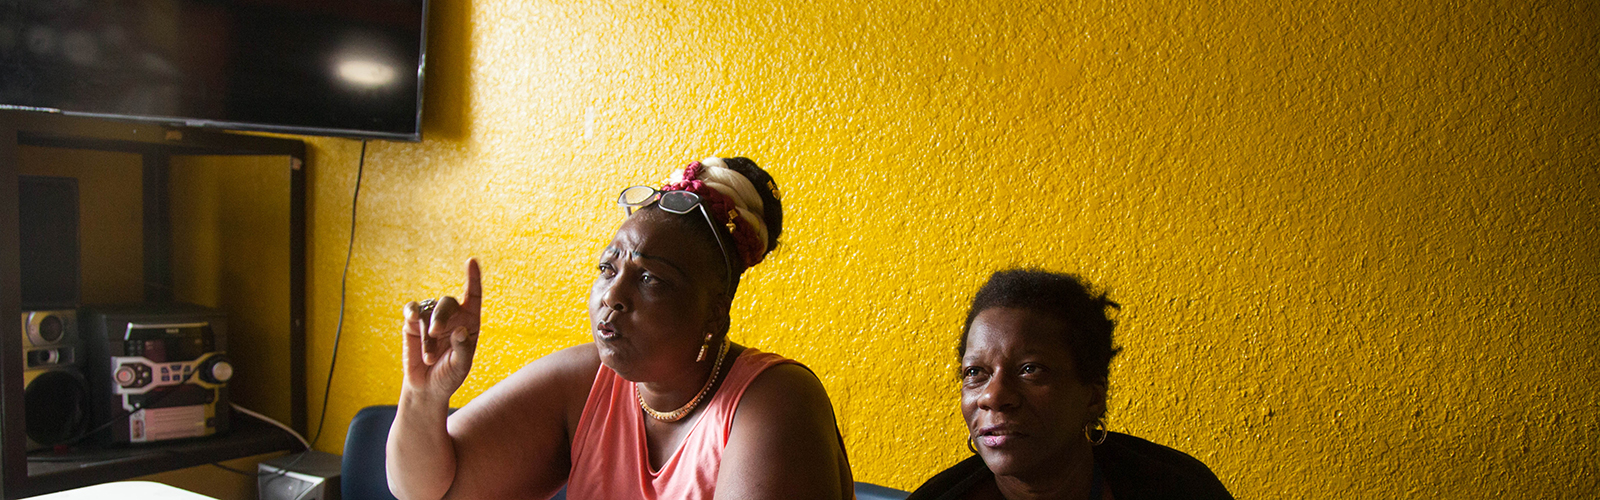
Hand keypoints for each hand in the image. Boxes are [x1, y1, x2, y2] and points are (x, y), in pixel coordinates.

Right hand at [401, 258, 482, 400]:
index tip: (471, 261)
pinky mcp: (413, 323)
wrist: (427, 388)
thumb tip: (459, 329)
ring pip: (428, 312)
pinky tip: (411, 317)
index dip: (473, 278)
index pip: (473, 295)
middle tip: (436, 333)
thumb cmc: (449, 376)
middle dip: (441, 316)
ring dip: (427, 336)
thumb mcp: (460, 366)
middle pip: (447, 302)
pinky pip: (412, 310)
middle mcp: (452, 316)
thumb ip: (462, 348)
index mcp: (469, 321)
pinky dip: (411, 312)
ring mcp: (431, 318)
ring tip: (428, 359)